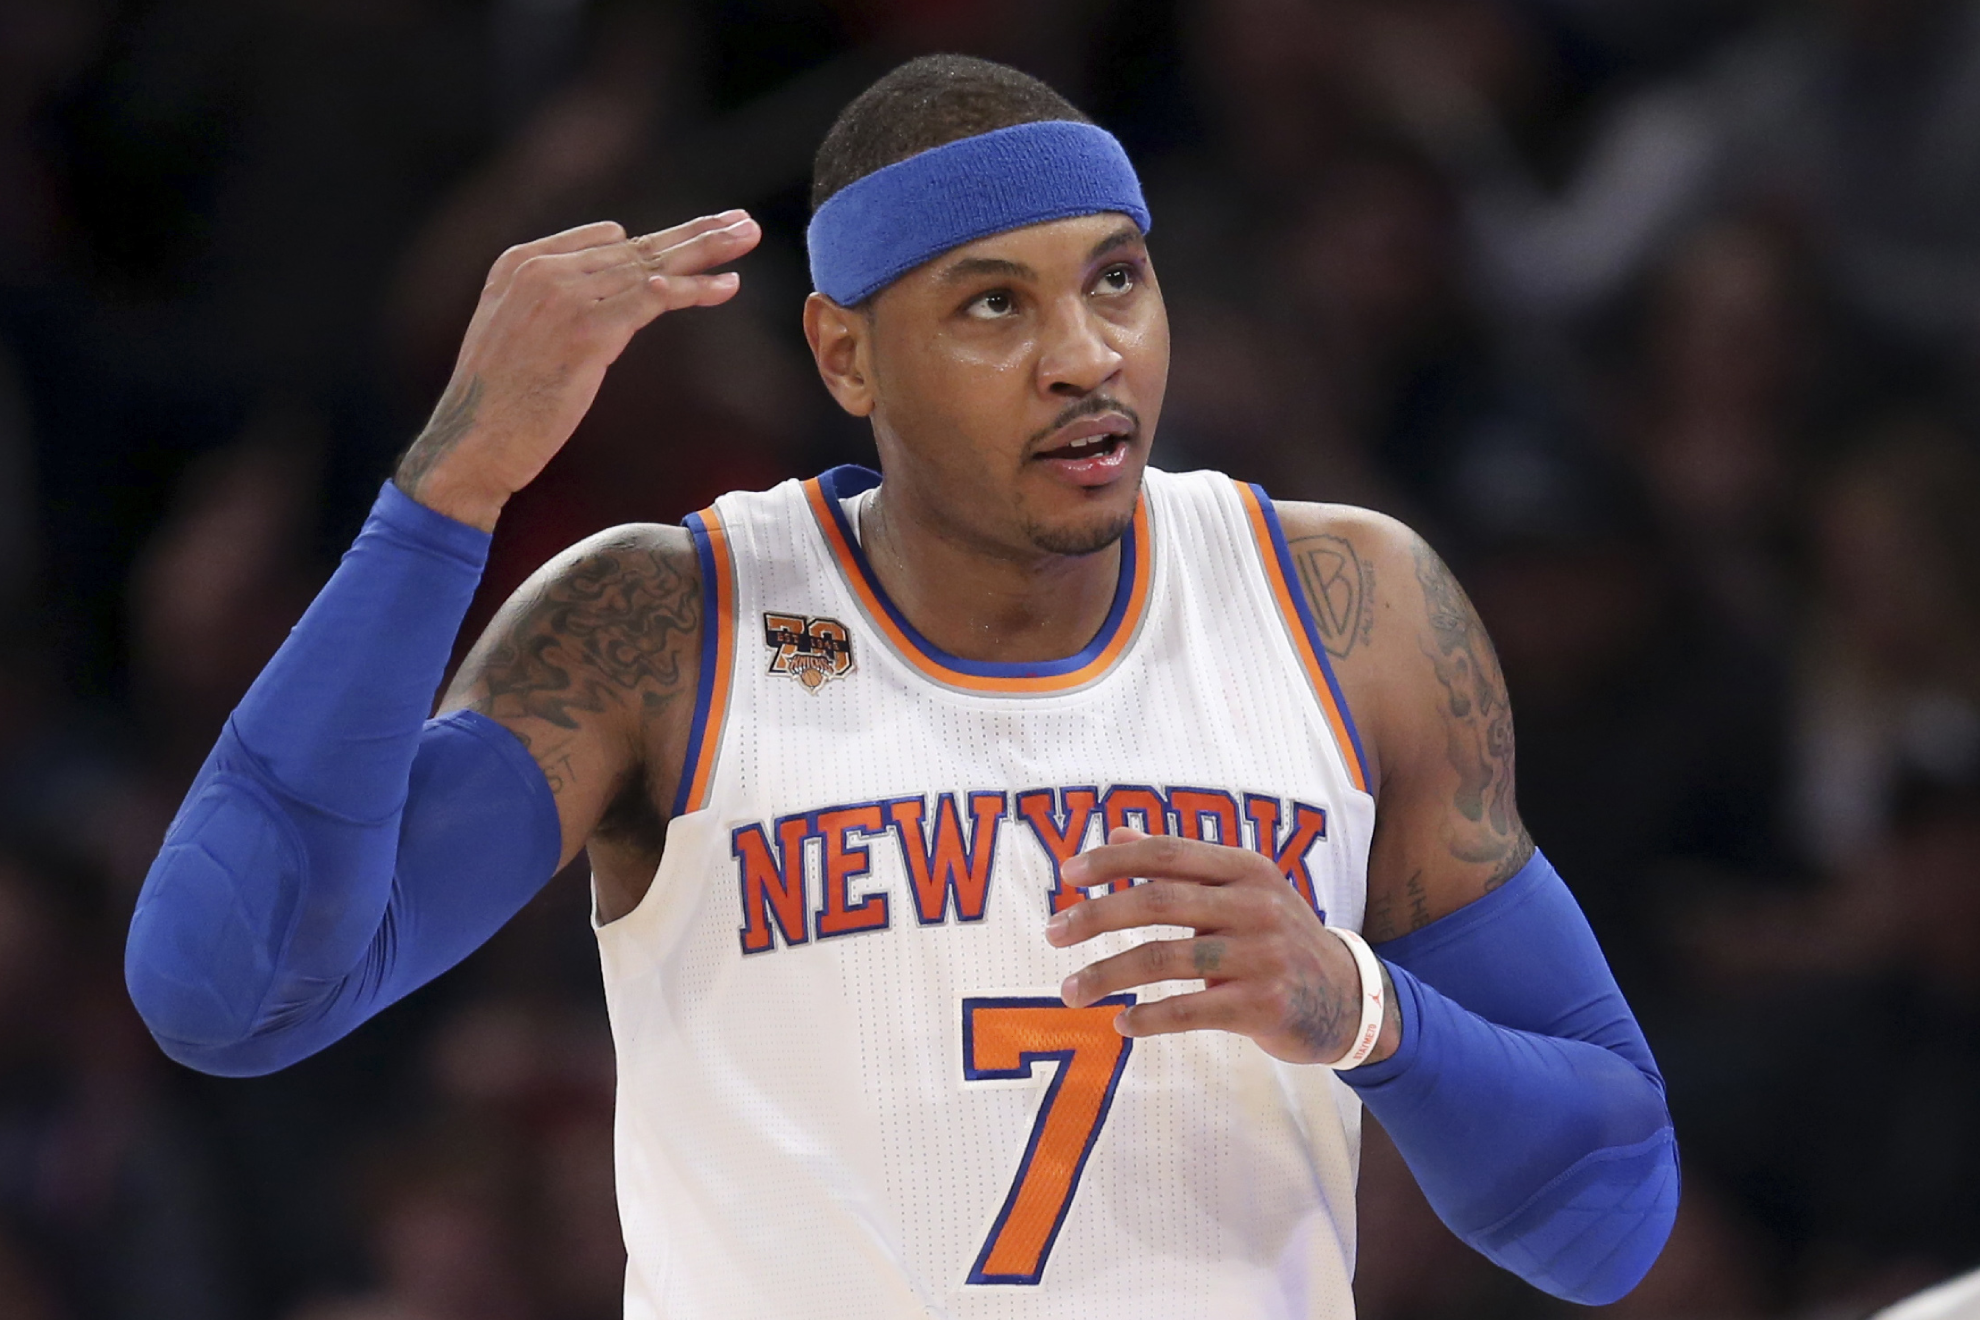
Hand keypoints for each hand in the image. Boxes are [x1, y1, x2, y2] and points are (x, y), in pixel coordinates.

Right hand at [396, 212, 761, 529]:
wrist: (471, 443)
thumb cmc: (496, 404)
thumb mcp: (514, 334)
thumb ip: (549, 305)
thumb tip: (600, 302)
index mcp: (520, 263)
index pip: (604, 240)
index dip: (655, 244)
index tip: (699, 241)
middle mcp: (542, 269)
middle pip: (637, 246)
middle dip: (695, 233)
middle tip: (742, 223)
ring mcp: (565, 296)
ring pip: (652, 266)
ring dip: (707, 251)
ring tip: (748, 237)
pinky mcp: (588, 331)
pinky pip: (653, 300)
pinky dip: (693, 290)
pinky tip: (728, 286)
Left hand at [1044, 827, 1400, 1065]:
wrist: (1348, 998)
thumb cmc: (1277, 938)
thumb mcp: (1240, 889)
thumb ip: (1180, 863)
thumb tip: (1118, 832)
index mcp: (1244, 868)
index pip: (1166, 853)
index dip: (1112, 860)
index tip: (1067, 874)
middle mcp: (1254, 905)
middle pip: (1157, 902)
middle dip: (1095, 915)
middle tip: (1052, 933)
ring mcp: (1261, 955)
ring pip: (1164, 959)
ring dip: (1107, 974)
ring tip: (1071, 990)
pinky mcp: (1263, 1005)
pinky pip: (1189, 1010)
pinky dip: (1147, 1018)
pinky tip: (1122, 1023)